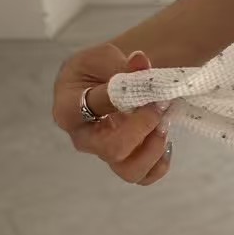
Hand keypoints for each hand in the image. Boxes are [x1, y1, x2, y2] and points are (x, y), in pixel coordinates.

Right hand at [52, 44, 173, 185]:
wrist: (102, 81)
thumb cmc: (95, 70)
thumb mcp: (102, 57)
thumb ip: (121, 64)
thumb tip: (140, 62)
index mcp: (69, 109)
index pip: (96, 107)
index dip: (127, 97)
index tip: (147, 86)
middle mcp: (84, 138)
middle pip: (112, 150)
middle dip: (143, 128)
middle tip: (159, 106)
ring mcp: (105, 153)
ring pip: (129, 172)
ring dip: (154, 150)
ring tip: (164, 126)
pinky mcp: (124, 161)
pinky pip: (144, 176)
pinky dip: (159, 163)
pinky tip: (165, 141)